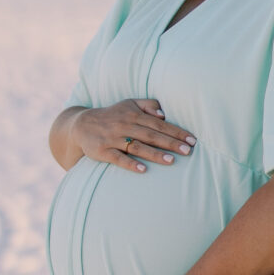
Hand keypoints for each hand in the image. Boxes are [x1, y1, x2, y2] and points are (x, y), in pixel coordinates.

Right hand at [72, 99, 196, 172]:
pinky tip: (142, 170)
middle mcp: (125, 125)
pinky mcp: (102, 151)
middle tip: (188, 151)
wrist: (81, 125)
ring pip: (137, 147)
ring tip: (172, 160)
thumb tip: (164, 113)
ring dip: (155, 154)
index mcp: (134, 114)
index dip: (176, 131)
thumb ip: (148, 105)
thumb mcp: (129, 104)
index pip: (159, 124)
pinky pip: (118, 158)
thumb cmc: (112, 115)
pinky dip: (130, 164)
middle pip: (151, 135)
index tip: (192, 139)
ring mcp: (113, 138)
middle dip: (171, 143)